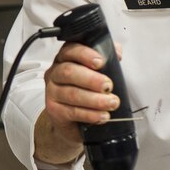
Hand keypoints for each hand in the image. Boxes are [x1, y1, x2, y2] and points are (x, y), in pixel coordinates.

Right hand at [35, 41, 122, 163]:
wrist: (73, 119)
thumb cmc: (85, 90)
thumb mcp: (96, 72)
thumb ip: (107, 58)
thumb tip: (117, 53)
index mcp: (64, 58)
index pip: (71, 51)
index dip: (85, 55)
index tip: (100, 62)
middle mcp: (55, 73)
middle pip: (68, 72)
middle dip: (91, 79)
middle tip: (108, 86)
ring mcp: (52, 92)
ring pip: (72, 94)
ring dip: (95, 99)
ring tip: (111, 103)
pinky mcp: (53, 110)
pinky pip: (72, 112)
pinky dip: (90, 114)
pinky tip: (102, 115)